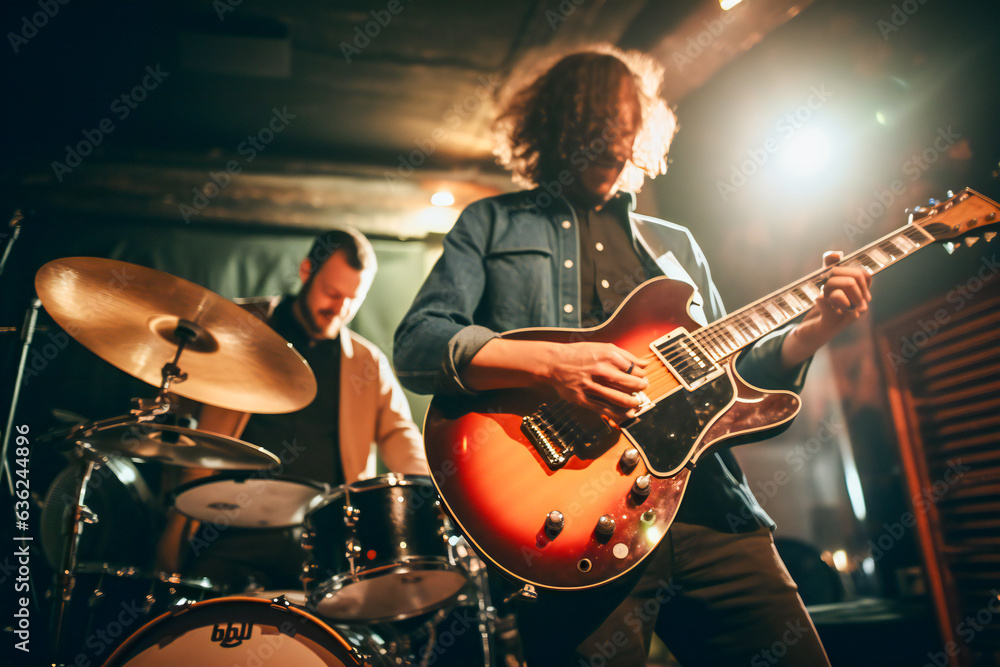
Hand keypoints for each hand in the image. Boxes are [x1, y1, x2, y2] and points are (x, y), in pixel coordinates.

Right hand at [543, 342, 648, 422]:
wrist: (554, 362)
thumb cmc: (580, 354)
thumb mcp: (603, 348)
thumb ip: (626, 355)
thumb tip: (645, 363)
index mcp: (607, 356)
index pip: (634, 369)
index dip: (642, 375)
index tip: (642, 378)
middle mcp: (600, 370)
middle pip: (630, 384)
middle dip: (641, 388)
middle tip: (643, 389)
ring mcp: (591, 386)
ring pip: (620, 399)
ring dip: (633, 403)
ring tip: (637, 402)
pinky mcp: (582, 398)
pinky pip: (604, 409)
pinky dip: (618, 414)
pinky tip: (627, 414)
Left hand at [781, 251, 872, 367]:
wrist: (809, 333)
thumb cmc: (822, 307)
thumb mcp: (824, 285)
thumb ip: (829, 267)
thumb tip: (835, 253)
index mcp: (861, 296)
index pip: (863, 275)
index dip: (847, 269)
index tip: (832, 274)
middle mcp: (858, 307)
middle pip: (852, 281)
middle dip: (835, 276)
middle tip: (823, 284)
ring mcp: (846, 317)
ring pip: (841, 291)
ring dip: (827, 287)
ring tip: (821, 293)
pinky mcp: (831, 324)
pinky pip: (828, 305)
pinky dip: (820, 299)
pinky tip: (817, 299)